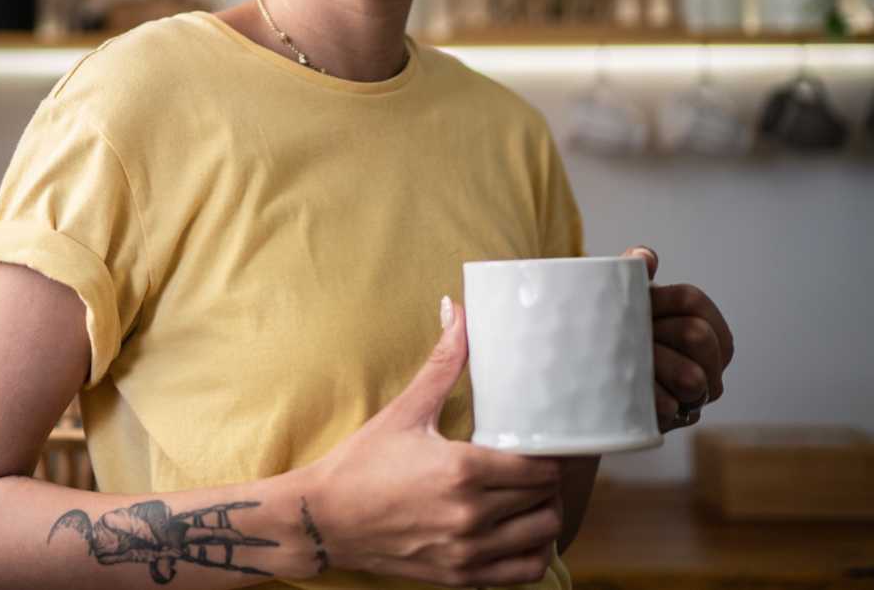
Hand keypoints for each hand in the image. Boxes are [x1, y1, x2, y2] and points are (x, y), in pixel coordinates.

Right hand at [303, 297, 563, 587]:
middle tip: (535, 466)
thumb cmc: (361, 463)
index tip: (541, 446)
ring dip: (544, 516)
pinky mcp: (461, 575)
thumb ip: (442, 364)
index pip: (541, 468)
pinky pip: (524, 572)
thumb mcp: (405, 410)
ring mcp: (467, 550)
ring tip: (529, 498)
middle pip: (546, 500)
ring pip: (542, 536)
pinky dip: (533, 553)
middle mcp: (471, 514)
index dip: (549, 457)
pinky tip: (520, 533)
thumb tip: (458, 311)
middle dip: (547, 483)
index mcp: (462, 470)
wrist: (324, 518)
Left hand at [621, 246, 734, 432]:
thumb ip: (632, 271)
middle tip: (638, 334)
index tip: (636, 302)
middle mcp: (706, 361)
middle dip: (665, 331)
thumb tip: (645, 257)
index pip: (694, 302)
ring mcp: (694, 393)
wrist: (582, 373)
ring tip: (637, 363)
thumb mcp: (621, 298)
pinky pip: (674, 409)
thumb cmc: (611, 328)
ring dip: (664, 366)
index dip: (662, 298)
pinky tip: (643, 398)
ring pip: (693, 377)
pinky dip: (657, 401)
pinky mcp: (674, 420)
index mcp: (700, 323)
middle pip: (699, 336)